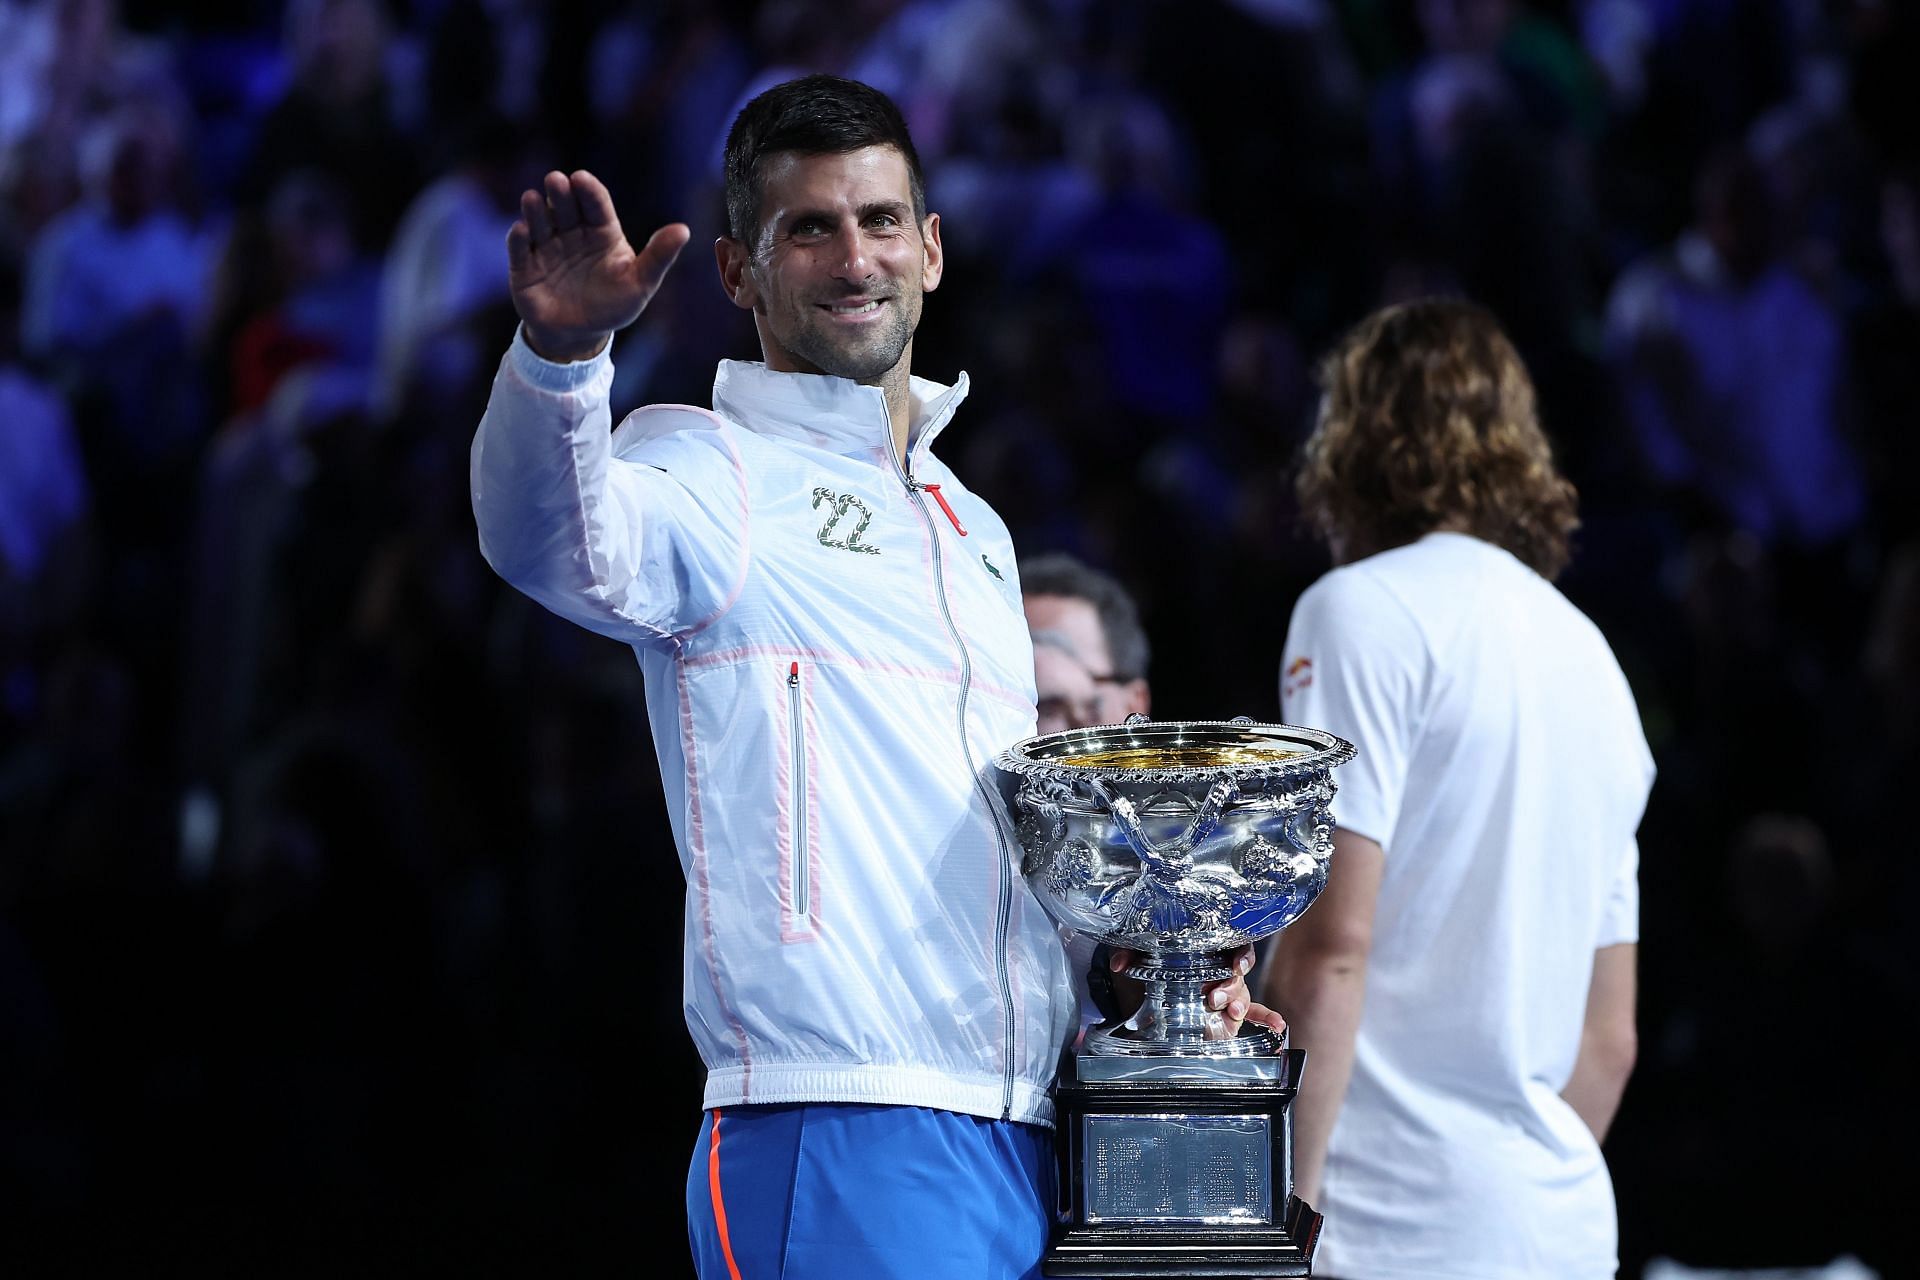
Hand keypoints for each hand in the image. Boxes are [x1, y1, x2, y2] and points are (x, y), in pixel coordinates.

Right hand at [507, 169, 690, 361]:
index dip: (588, 190)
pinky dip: (518, 239)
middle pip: (565, 207)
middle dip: (560, 194)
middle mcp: (572, 233)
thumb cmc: (613, 306)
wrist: (579, 337)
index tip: (581, 179)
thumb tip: (684, 230)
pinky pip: (519, 249)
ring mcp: (546, 247)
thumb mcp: (640, 283)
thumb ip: (659, 257)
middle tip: (556, 181)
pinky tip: (522, 231)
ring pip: (539, 222)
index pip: (595, 204)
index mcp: (601, 232)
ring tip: (533, 199)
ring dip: (535, 210)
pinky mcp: (524, 267)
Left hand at [1109, 943, 1285, 1041]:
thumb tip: (1119, 963)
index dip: (1240, 955)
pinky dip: (1268, 1019)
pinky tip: (1279, 1027)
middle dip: (1229, 986)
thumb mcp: (1142, 958)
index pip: (1235, 947)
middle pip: (1237, 975)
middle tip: (1212, 997)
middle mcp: (1223, 972)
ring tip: (1226, 1011)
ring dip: (1236, 1003)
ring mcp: (1228, 995)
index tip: (1234, 964)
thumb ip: (1130, 954)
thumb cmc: (1157, 969)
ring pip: (1241, 996)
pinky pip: (1255, 1015)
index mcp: (1210, 952)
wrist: (1153, 994)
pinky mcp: (1229, 1016)